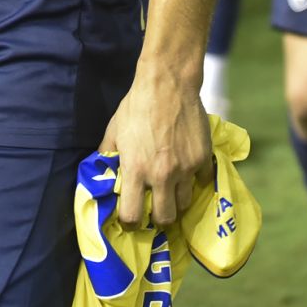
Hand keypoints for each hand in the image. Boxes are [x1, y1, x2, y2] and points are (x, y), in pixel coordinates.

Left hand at [98, 71, 212, 226]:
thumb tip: (103, 175)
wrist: (167, 84)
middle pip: (165, 218)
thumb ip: (107, 156)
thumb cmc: (136, 106)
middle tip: (157, 209)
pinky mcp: (202, 158)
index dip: (131, 223)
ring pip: (185, 203)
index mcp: (135, 171)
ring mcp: (185, 168)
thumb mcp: (114, 131)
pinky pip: (203, 181)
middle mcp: (161, 175)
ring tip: (173, 189)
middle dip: (159, 218)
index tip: (132, 219)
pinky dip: (197, 180)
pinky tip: (189, 170)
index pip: (132, 216)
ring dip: (178, 199)